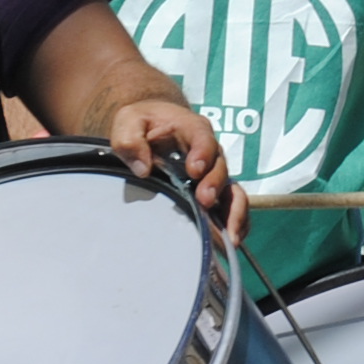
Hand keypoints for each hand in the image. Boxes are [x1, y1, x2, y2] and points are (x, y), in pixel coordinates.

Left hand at [107, 95, 242, 243]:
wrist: (150, 129)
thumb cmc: (141, 123)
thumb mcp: (128, 121)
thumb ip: (130, 138)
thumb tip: (142, 168)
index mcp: (192, 129)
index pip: (203, 138)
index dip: (203, 153)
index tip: (194, 171)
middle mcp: (210, 152)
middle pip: (221, 168)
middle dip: (215, 185)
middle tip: (204, 201)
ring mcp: (214, 174)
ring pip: (233, 192)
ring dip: (233, 212)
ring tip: (228, 235)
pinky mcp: (214, 193)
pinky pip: (232, 208)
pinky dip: (235, 223)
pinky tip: (230, 241)